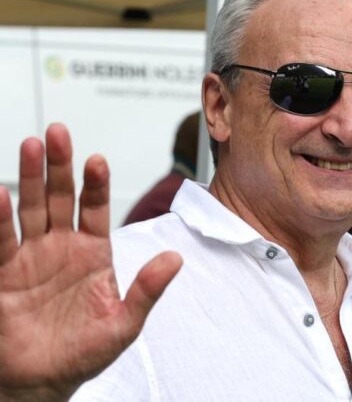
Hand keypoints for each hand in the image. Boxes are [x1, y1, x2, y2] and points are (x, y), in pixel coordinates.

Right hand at [0, 124, 181, 401]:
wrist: (43, 381)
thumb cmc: (85, 351)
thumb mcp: (124, 324)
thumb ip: (147, 290)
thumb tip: (175, 259)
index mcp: (93, 250)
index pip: (96, 207)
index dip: (96, 184)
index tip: (97, 160)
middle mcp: (62, 244)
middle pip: (61, 197)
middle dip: (60, 166)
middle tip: (58, 134)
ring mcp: (32, 255)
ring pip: (31, 207)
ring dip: (30, 177)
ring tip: (32, 145)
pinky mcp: (4, 272)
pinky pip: (2, 240)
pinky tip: (0, 193)